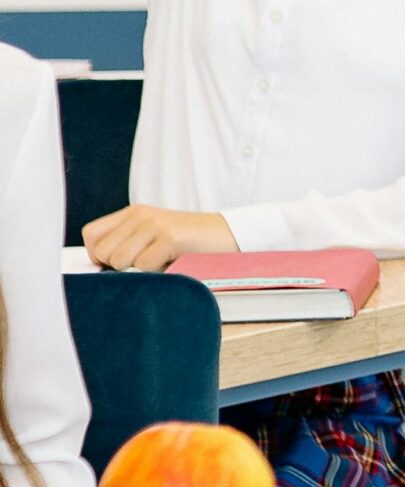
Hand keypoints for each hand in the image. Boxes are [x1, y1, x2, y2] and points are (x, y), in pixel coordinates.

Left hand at [82, 206, 237, 271]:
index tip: (120, 263)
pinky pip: (144, 265)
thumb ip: (127, 244)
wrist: (230, 235)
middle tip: (146, 263)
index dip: (99, 256)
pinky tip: (173, 262)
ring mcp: (155, 224)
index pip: (91, 235)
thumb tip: (99, 269)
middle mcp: (140, 215)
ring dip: (138, 270)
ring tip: (161, 262)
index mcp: (133, 213)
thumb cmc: (190, 244)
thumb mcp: (154, 237)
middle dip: (119, 267)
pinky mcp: (170, 237)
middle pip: (102, 252)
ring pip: (119, 260)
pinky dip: (157, 272)